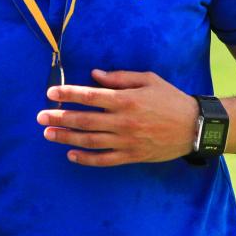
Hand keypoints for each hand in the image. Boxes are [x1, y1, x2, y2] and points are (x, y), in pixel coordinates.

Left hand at [36, 69, 197, 165]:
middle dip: (59, 118)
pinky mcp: (132, 156)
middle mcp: (123, 121)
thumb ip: (120, 78)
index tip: (51, 93)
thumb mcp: (148, 80)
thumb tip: (94, 75)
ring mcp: (126, 141)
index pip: (90, 96)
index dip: (68, 94)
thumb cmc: (171, 99)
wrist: (195, 127)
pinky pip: (104, 160)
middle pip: (84, 120)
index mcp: (126, 100)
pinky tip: (71, 154)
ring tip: (48, 134)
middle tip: (40, 117)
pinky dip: (86, 159)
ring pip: (89, 141)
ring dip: (66, 138)